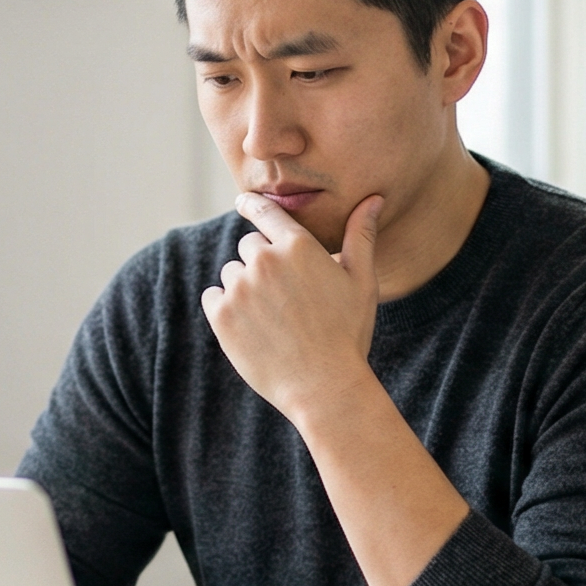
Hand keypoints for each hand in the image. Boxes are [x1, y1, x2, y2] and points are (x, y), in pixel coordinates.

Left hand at [201, 193, 386, 422]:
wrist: (323, 386)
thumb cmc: (348, 334)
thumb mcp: (361, 282)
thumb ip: (361, 236)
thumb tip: (373, 199)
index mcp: (299, 246)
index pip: (266, 211)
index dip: (252, 204)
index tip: (243, 202)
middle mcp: (265, 260)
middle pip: (249, 246)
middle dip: (262, 263)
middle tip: (284, 297)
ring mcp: (240, 287)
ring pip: (232, 274)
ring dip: (244, 288)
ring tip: (273, 319)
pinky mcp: (221, 315)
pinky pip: (213, 297)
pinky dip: (226, 309)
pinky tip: (252, 328)